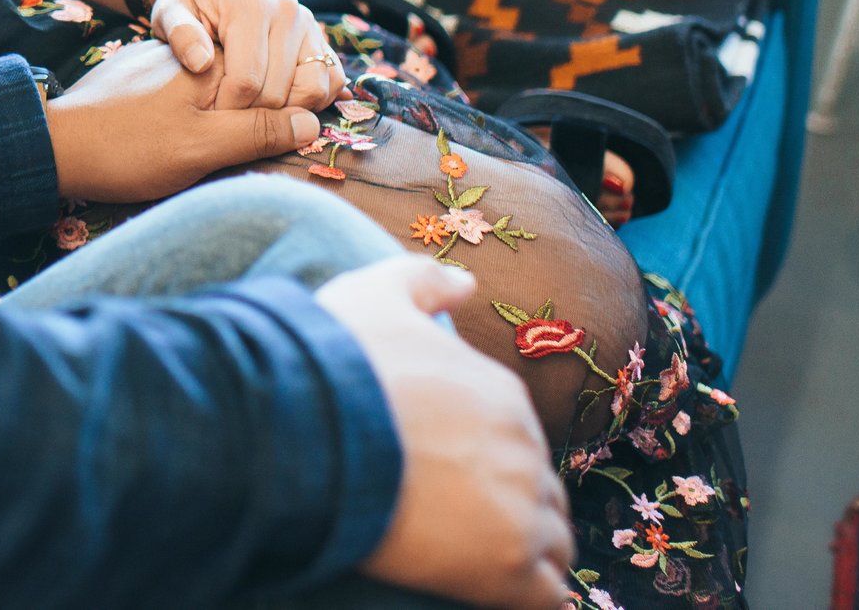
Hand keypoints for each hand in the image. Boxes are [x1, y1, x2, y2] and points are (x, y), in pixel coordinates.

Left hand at [42, 38, 322, 203]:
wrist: (56, 142)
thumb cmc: (129, 150)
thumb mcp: (198, 148)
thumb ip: (256, 131)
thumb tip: (311, 123)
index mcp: (216, 57)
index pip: (280, 82)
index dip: (280, 119)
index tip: (260, 147)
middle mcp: (206, 45)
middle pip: (267, 77)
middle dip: (268, 113)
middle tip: (239, 149)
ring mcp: (186, 56)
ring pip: (243, 80)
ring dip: (247, 115)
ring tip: (228, 144)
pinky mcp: (169, 72)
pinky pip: (215, 84)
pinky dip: (221, 109)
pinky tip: (207, 135)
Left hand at [147, 0, 343, 112]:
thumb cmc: (187, 4)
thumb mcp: (169, 13)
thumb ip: (180, 36)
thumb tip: (200, 63)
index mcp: (251, 7)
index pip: (247, 80)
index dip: (228, 108)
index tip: (208, 113)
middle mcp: (288, 13)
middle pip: (281, 91)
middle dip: (253, 114)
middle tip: (228, 117)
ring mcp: (309, 25)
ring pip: (314, 89)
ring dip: (285, 111)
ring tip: (253, 111)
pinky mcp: (320, 38)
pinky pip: (331, 80)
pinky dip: (311, 100)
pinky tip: (279, 103)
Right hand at [317, 259, 572, 609]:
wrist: (306, 426)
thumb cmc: (335, 362)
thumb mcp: (373, 293)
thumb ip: (424, 279)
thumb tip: (467, 281)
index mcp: (502, 394)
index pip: (520, 440)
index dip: (490, 461)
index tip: (453, 476)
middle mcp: (525, 449)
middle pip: (542, 494)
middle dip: (515, 511)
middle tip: (466, 527)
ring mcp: (521, 512)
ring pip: (552, 546)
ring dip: (528, 557)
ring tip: (485, 566)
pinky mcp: (507, 570)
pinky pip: (548, 598)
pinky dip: (532, 598)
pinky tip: (498, 595)